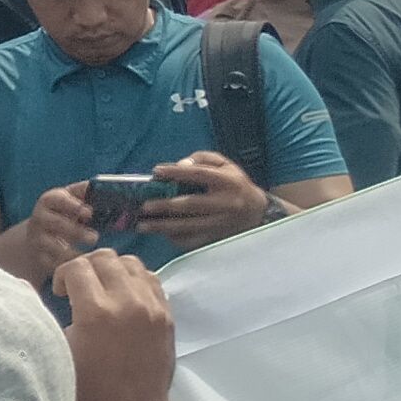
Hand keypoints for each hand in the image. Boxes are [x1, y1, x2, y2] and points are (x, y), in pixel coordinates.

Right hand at [16, 184, 100, 274]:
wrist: (40, 234)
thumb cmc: (64, 213)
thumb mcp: (71, 199)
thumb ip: (85, 192)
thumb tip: (103, 186)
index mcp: (49, 201)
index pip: (57, 199)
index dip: (73, 205)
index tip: (89, 212)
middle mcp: (39, 219)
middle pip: (56, 224)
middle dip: (76, 231)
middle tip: (94, 237)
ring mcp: (37, 239)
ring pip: (53, 247)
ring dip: (72, 252)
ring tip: (88, 255)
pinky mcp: (39, 258)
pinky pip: (52, 264)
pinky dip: (67, 266)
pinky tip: (79, 266)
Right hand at [51, 247, 179, 400]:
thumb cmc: (93, 383)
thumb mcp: (63, 349)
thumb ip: (52, 316)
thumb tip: (39, 291)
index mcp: (96, 311)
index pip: (77, 267)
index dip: (64, 275)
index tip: (62, 292)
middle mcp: (126, 301)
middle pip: (104, 258)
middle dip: (87, 266)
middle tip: (82, 286)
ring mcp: (151, 306)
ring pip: (131, 263)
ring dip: (113, 270)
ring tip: (106, 288)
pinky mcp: (166, 314)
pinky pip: (151, 280)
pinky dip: (135, 280)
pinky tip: (127, 297)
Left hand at [128, 149, 268, 245]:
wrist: (257, 212)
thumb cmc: (234, 183)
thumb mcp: (224, 164)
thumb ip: (202, 159)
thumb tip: (180, 165)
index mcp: (227, 182)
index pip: (199, 175)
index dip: (176, 173)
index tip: (156, 172)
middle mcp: (225, 204)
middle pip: (191, 205)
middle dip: (165, 207)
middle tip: (145, 206)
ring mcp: (222, 223)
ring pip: (189, 227)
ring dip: (164, 227)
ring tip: (142, 225)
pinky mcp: (218, 238)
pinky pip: (194, 241)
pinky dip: (176, 238)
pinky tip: (161, 234)